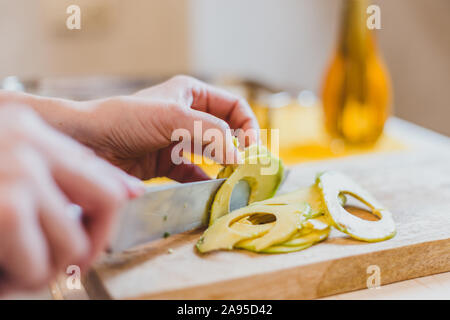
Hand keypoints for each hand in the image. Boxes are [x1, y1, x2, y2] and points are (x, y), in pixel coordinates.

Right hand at [0, 105, 142, 294]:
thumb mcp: (12, 158)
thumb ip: (66, 171)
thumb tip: (131, 193)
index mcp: (34, 132)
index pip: (106, 183)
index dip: (106, 222)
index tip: (89, 242)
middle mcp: (28, 146)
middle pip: (104, 207)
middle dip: (86, 248)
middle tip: (59, 265)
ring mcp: (13, 174)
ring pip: (70, 245)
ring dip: (45, 270)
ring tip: (17, 269)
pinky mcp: (1, 207)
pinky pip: (34, 263)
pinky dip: (19, 279)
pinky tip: (1, 274)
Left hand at [77, 76, 259, 181]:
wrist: (86, 143)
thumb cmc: (125, 119)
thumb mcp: (172, 117)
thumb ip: (210, 133)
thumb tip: (240, 156)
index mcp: (191, 93)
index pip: (234, 106)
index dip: (248, 125)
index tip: (252, 148)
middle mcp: (187, 116)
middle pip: (226, 131)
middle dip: (239, 148)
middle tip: (248, 169)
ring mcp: (177, 141)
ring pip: (212, 154)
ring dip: (224, 168)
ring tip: (234, 183)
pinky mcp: (166, 164)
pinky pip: (193, 174)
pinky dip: (204, 183)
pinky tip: (212, 192)